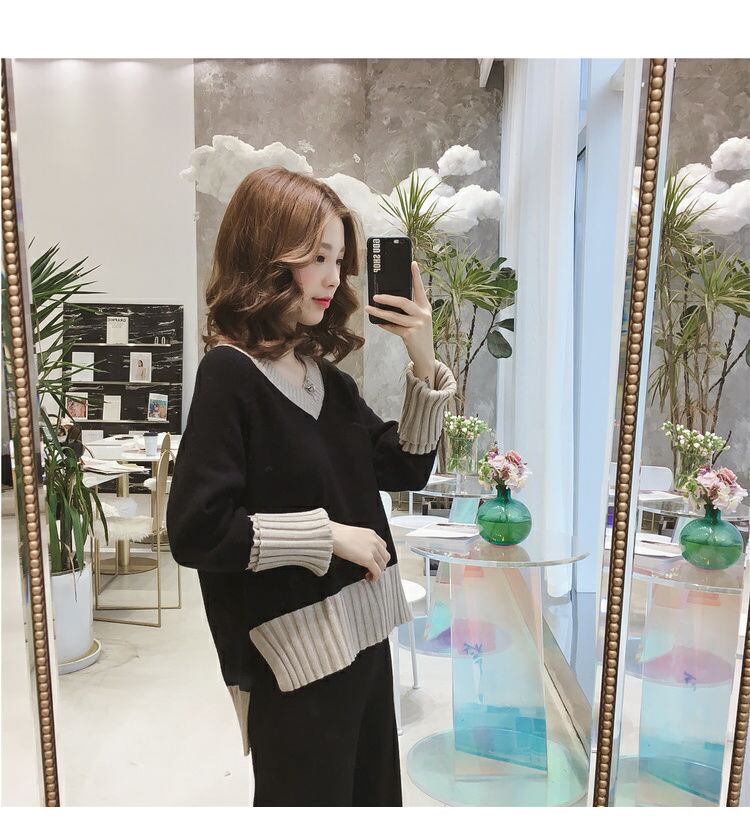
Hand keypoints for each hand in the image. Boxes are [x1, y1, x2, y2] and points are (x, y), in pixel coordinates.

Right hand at [328, 520, 390, 580]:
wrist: (333, 535)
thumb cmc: (337, 535)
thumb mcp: (354, 534)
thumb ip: (361, 541)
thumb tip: (359, 551)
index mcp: (372, 534)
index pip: (383, 547)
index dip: (380, 556)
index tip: (375, 561)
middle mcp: (375, 541)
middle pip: (385, 557)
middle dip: (381, 565)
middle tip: (373, 570)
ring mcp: (373, 550)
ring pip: (383, 565)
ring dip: (378, 572)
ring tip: (370, 575)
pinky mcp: (368, 559)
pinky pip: (377, 571)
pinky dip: (376, 577)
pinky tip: (370, 579)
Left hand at [364, 260, 435, 380]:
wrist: (425, 355)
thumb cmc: (419, 336)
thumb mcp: (418, 321)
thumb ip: (408, 311)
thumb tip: (389, 302)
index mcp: (425, 308)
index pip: (420, 289)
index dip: (416, 275)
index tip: (412, 263)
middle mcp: (423, 314)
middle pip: (403, 302)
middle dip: (387, 298)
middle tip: (375, 296)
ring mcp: (417, 325)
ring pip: (394, 316)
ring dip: (379, 312)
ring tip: (369, 309)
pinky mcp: (410, 335)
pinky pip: (393, 327)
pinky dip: (385, 325)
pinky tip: (378, 323)